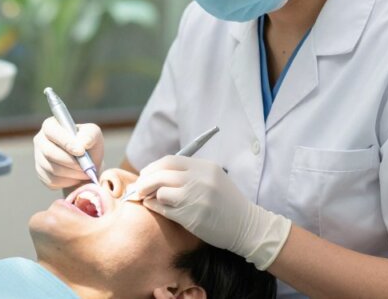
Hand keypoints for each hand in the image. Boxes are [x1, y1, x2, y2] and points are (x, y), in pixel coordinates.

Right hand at [32, 117, 103, 189]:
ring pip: (52, 168)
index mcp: (50, 125)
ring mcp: (38, 158)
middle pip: (50, 152)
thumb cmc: (89, 145)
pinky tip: (76, 177)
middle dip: (71, 162)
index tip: (81, 152)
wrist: (87, 164)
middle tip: (87, 167)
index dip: (65, 142)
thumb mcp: (94, 134)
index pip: (52, 132)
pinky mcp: (41, 174)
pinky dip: (68, 182)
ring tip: (85, 173)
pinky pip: (52, 181)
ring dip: (72, 173)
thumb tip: (82, 143)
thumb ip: (90, 135)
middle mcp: (40, 140)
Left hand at [132, 155, 291, 269]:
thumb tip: (156, 171)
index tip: (146, 174)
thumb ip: (189, 172)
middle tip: (140, 188)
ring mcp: (196, 198)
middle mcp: (200, 179)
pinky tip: (154, 207)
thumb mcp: (213, 178)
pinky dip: (154, 207)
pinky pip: (163, 209)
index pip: (169, 160)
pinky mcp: (192, 217)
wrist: (248, 226)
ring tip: (149, 199)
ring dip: (150, 195)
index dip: (153, 167)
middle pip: (161, 174)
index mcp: (205, 167)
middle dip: (145, 180)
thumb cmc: (226, 203)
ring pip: (160, 191)